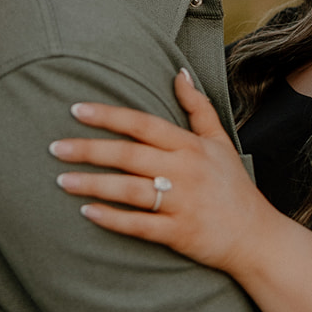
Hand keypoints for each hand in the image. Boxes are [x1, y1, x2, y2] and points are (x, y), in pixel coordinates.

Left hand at [50, 69, 277, 273]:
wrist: (257, 238)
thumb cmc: (233, 187)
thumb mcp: (220, 142)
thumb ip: (197, 108)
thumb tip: (179, 73)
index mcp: (191, 147)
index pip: (143, 124)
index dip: (109, 116)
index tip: (77, 109)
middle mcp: (185, 171)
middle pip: (129, 155)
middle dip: (89, 149)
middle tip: (54, 147)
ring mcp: (182, 203)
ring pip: (129, 190)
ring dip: (93, 184)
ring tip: (61, 180)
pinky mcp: (179, 234)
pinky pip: (139, 225)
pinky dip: (112, 219)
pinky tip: (87, 212)